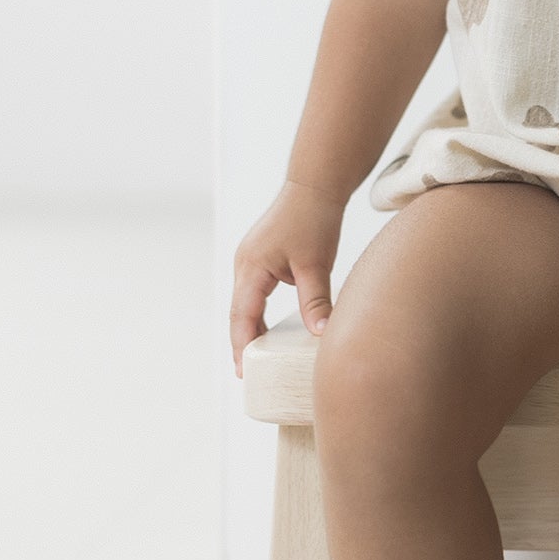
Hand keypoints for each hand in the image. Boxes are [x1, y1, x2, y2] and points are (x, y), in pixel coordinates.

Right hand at [229, 179, 346, 376]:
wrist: (315, 184)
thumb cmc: (314, 219)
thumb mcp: (316, 264)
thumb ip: (315, 301)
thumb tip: (320, 334)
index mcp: (252, 266)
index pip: (243, 316)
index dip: (243, 346)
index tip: (244, 372)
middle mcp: (244, 263)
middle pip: (238, 313)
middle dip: (241, 343)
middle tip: (246, 374)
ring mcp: (250, 259)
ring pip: (245, 303)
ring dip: (249, 329)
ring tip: (255, 359)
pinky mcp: (260, 256)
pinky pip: (253, 293)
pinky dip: (257, 313)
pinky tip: (268, 329)